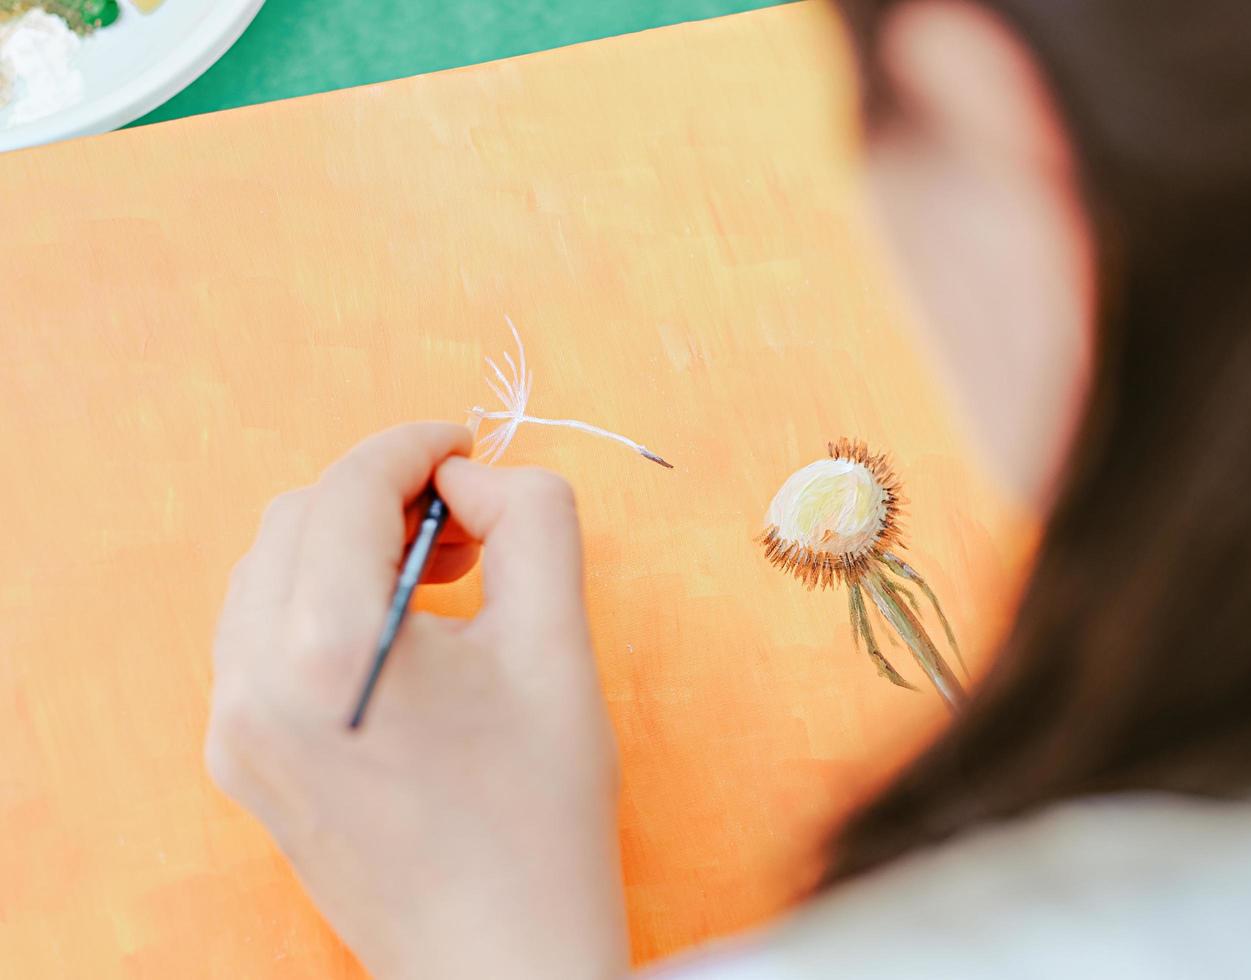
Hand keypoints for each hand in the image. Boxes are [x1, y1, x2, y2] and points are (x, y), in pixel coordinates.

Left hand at [206, 422, 627, 978]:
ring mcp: (235, 731)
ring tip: (438, 576)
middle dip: (382, 495)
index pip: (348, 491)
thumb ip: (533, 519)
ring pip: (269, 575)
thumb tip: (475, 479)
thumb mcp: (558, 643)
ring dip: (348, 544)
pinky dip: (321, 602)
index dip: (413, 446)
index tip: (469, 443)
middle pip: (296, 521)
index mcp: (321, 650)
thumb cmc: (539, 812)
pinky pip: (262, 637)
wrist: (500, 956)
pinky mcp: (244, 764)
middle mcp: (250, 685)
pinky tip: (396, 633)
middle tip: (467, 521)